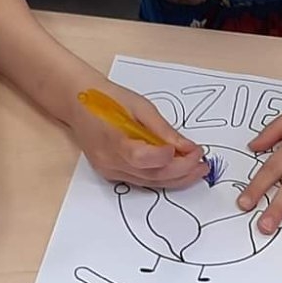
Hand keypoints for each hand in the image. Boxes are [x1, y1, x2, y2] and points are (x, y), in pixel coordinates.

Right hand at [68, 80, 205, 187]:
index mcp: (112, 140)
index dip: (168, 157)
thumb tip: (187, 147)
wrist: (78, 103)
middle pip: (151, 175)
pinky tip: (178, 170)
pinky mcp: (112, 174)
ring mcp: (109, 171)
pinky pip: (142, 181)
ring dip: (177, 178)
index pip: (142, 158)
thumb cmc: (109, 99)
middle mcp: (109, 162)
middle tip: (203, 162)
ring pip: (149, 183)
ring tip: (198, 169)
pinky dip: (162, 177)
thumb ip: (162, 129)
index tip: (190, 149)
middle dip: (182, 171)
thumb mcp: (139, 105)